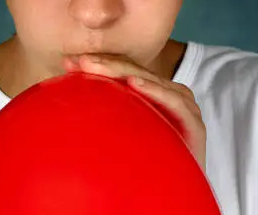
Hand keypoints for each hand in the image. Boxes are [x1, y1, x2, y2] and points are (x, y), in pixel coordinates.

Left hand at [63, 54, 206, 171]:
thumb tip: (64, 103)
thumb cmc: (147, 169)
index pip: (122, 71)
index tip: (67, 63)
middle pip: (133, 72)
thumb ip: (104, 116)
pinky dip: (153, 89)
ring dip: (121, 71)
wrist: (178, 196)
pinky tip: (134, 83)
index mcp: (151, 95)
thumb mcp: (120, 136)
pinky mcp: (194, 122)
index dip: (97, 64)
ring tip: (96, 66)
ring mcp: (182, 106)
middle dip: (103, 64)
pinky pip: (173, 101)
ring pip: (149, 80)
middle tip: (77, 61)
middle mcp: (167, 95)